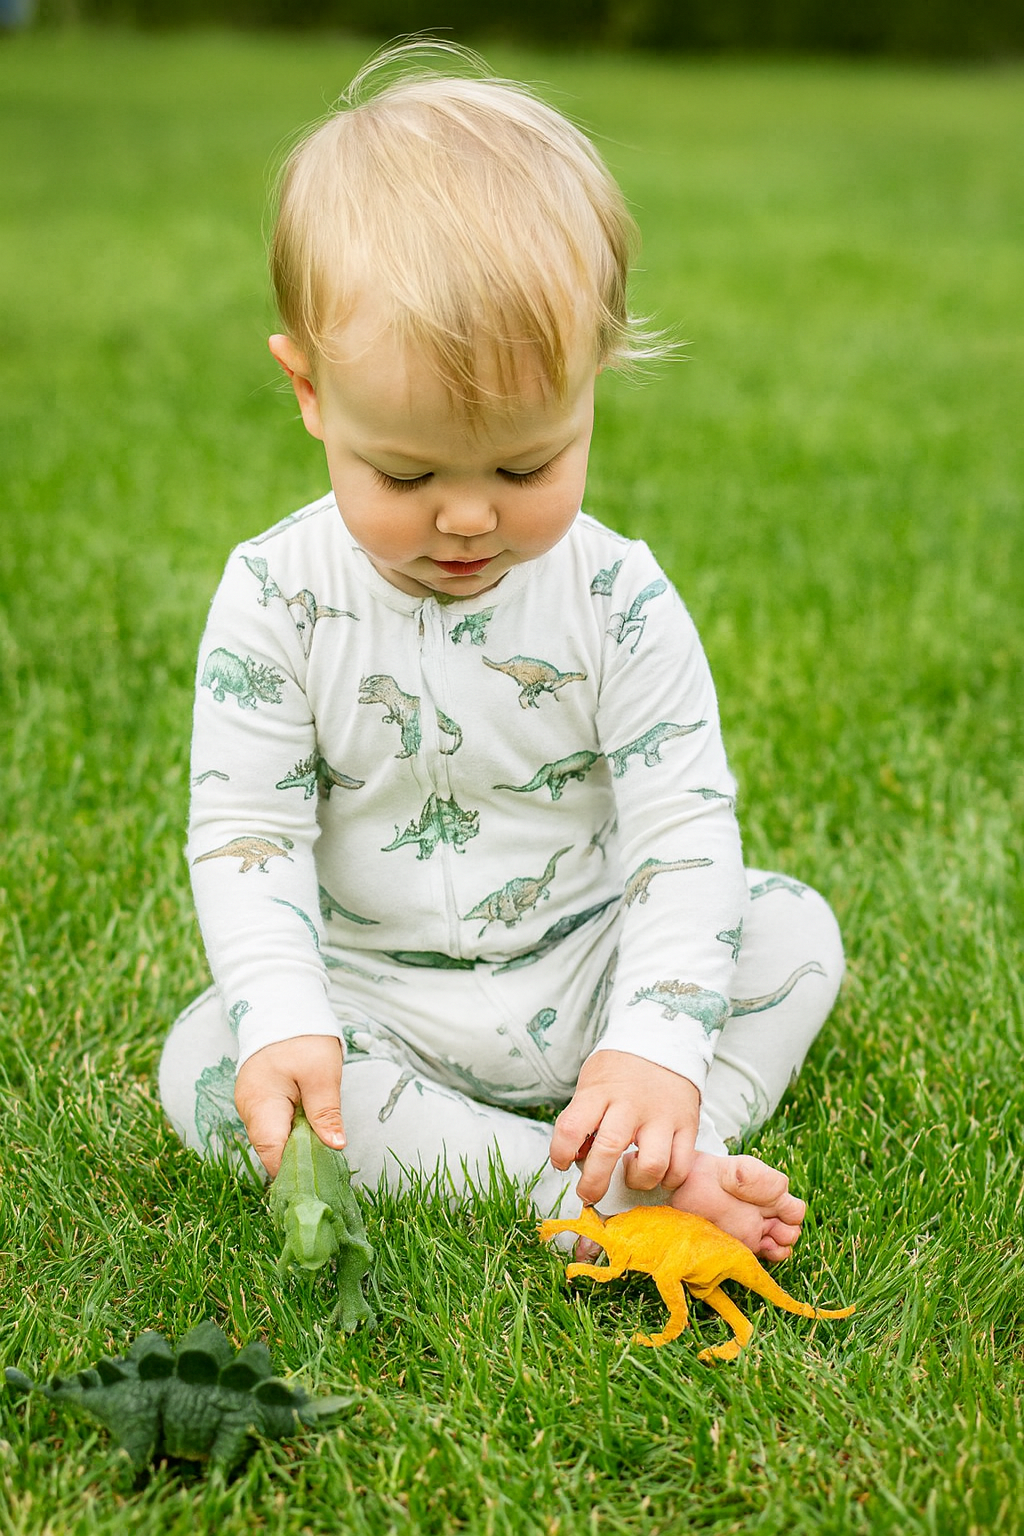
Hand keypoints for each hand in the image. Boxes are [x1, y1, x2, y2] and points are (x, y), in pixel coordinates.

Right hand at [234, 1034, 344, 1178]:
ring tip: (322, 1152)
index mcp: (261, 1105)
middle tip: (327, 1169)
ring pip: (274, 1139)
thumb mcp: (322, 1075)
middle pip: (271, 1150)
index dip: (293, 1171)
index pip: (272, 1153)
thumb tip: (336, 1146)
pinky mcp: (259, 1101)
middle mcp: (249, 1110)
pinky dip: (292, 1133)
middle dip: (297, 1161)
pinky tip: (311, 1134)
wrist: (282, 1009)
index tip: (317, 1182)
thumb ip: (326, 1113)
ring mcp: (251, 1106)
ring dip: (296, 1146)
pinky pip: (274, 1126)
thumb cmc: (304, 1039)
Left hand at [549, 1050, 700, 1205]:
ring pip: (652, 1164)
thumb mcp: (593, 1083)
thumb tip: (578, 1159)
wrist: (664, 1041)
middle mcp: (631, 1104)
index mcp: (600, 1091)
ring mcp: (662, 1116)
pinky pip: (681, 1165)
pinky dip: (668, 1179)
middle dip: (594, 1182)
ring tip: (629, 1174)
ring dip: (637, 1181)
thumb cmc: (620, 1069)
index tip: (561, 1163)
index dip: (560, 1153)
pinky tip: (657, 1173)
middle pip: (609, 1149)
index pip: (572, 1127)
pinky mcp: (687, 1125)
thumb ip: (584, 1117)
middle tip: (587, 1194)